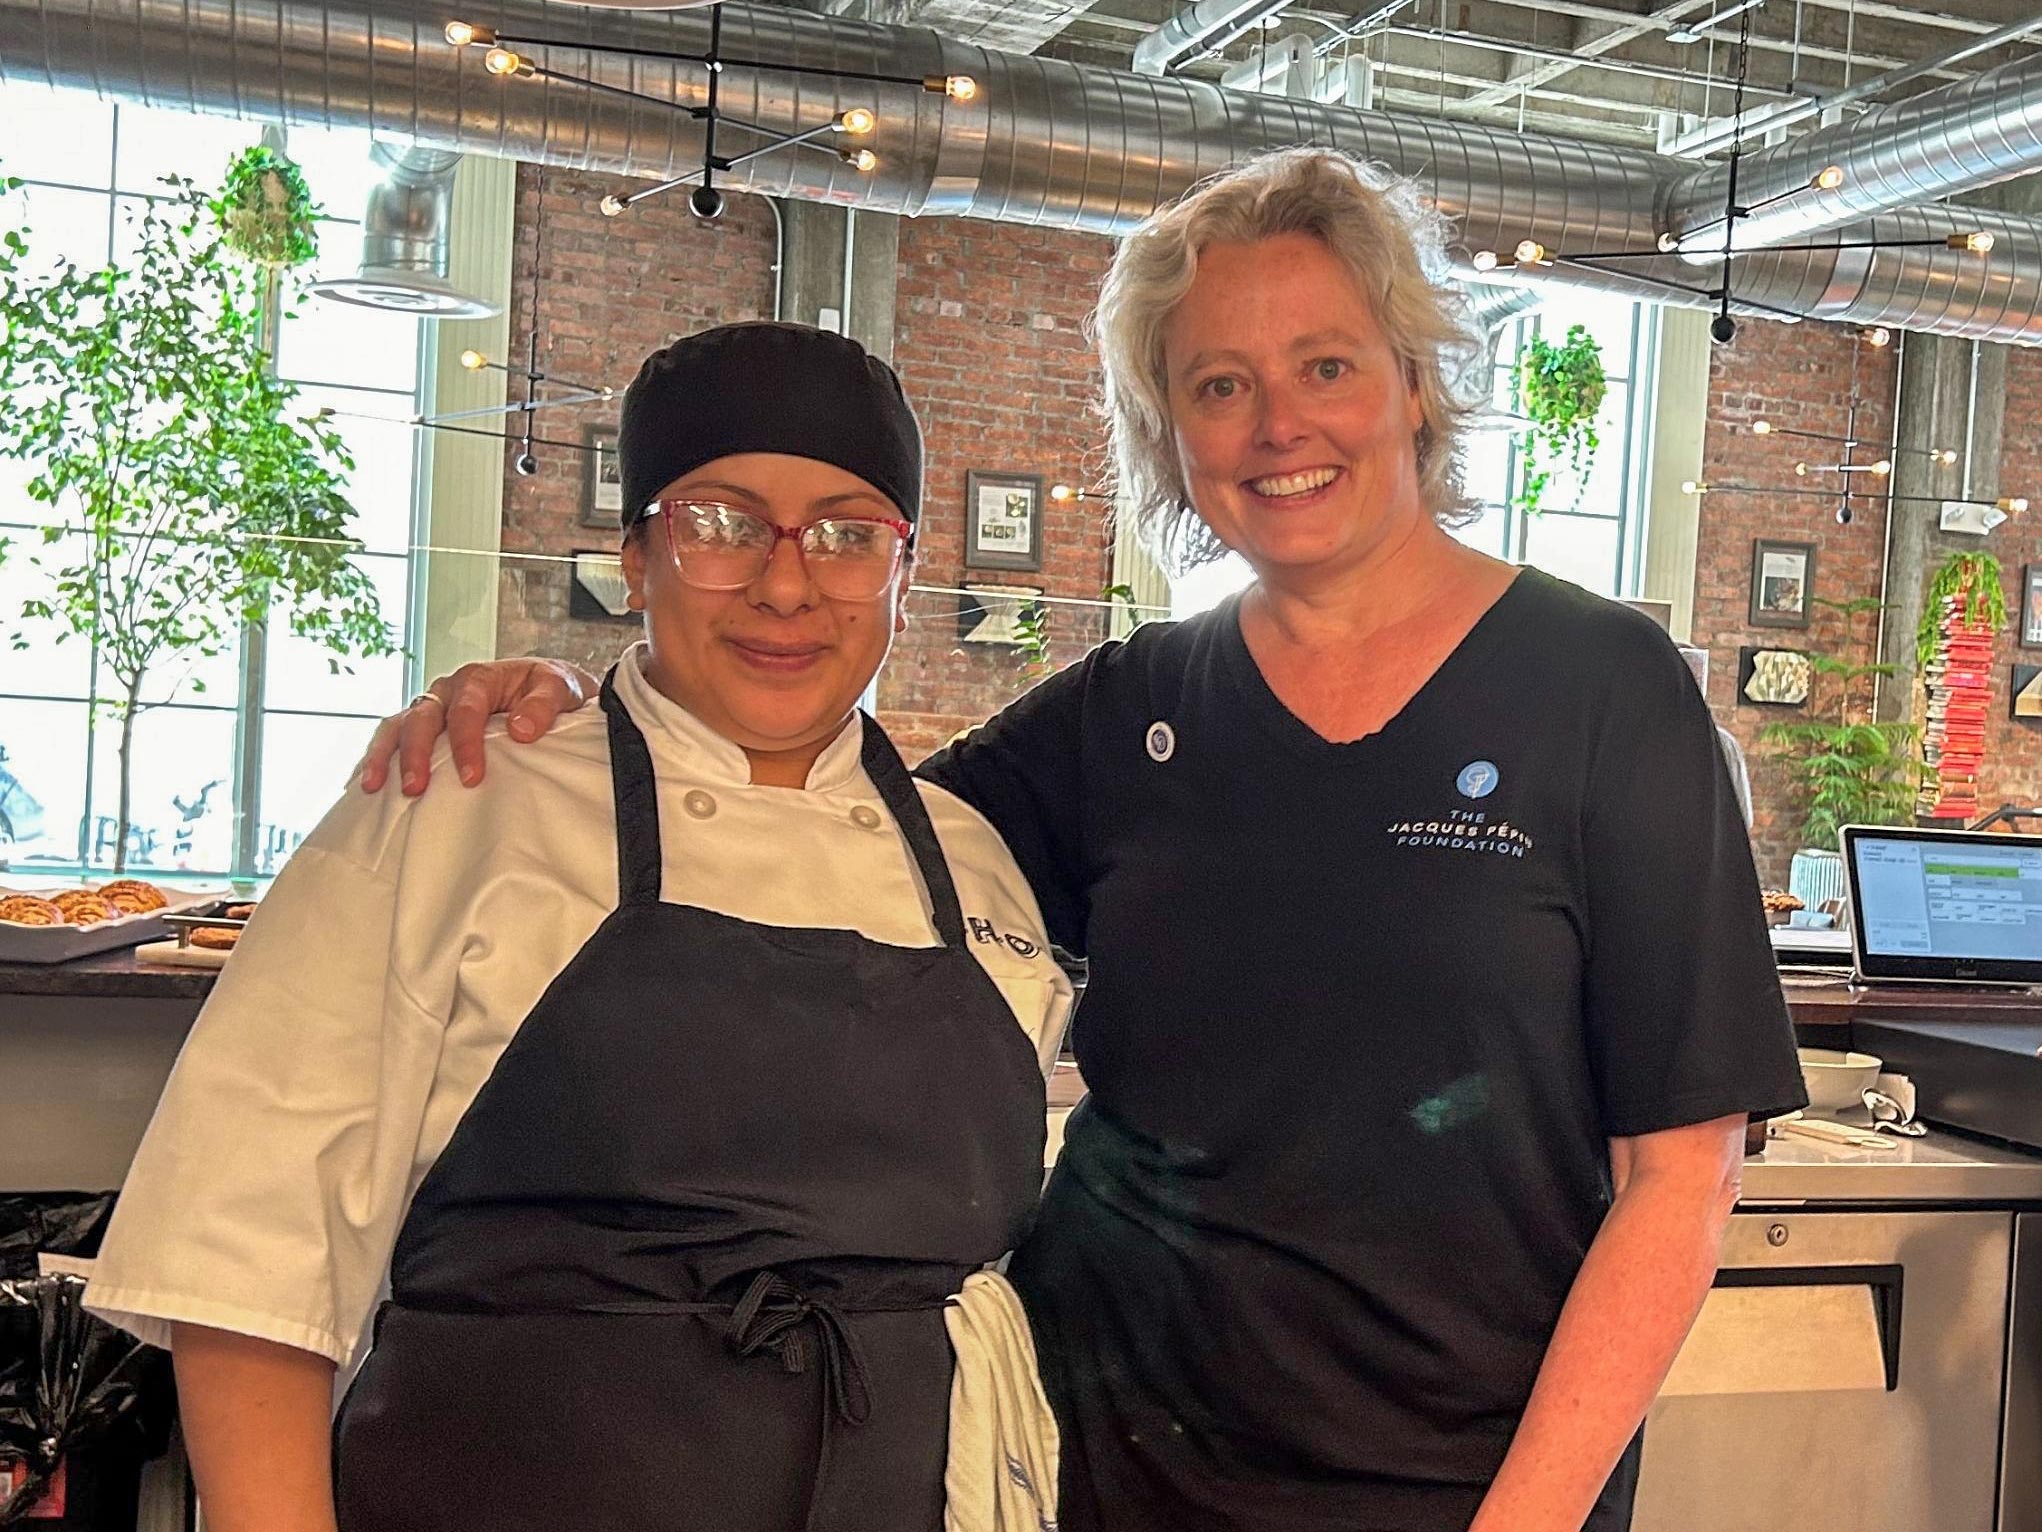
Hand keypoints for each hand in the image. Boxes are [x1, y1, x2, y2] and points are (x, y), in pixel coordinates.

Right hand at [356, 659, 598, 795]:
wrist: (548, 690)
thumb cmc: (551, 689)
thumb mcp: (560, 687)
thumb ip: (543, 704)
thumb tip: (520, 730)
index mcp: (479, 678)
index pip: (465, 710)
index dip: (465, 743)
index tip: (471, 777)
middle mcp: (449, 689)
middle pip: (423, 717)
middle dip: (416, 753)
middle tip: (416, 788)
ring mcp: (434, 706)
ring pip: (399, 725)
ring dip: (385, 755)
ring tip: (374, 786)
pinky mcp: (427, 725)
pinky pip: (394, 736)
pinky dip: (378, 757)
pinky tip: (368, 783)